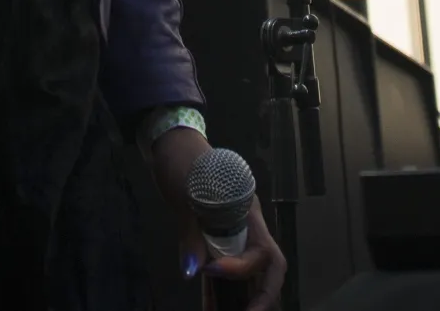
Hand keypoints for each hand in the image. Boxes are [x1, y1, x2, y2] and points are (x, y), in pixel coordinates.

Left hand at [149, 127, 284, 307]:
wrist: (171, 144)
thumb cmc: (183, 161)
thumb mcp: (183, 195)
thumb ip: (190, 233)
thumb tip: (191, 271)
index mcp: (248, 211)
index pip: (261, 251)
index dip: (241, 268)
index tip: (210, 270)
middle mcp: (248, 226)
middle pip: (268, 267)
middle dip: (262, 296)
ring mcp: (235, 234)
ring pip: (249, 274)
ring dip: (240, 298)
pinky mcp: (217, 240)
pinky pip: (225, 272)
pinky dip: (218, 291)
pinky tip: (209, 306)